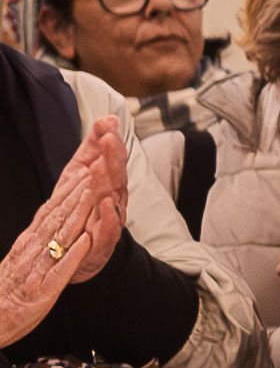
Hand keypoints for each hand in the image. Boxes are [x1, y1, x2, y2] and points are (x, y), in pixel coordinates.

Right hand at [0, 161, 114, 348]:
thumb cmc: (14, 290)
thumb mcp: (26, 258)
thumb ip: (39, 240)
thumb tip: (52, 219)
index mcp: (30, 242)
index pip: (52, 212)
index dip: (69, 192)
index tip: (85, 172)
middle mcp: (33, 249)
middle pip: (57, 217)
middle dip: (76, 194)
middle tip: (94, 171)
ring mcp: (38, 266)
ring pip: (59, 236)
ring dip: (76, 214)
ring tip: (93, 194)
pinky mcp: (44, 288)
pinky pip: (60, 268)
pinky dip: (73, 253)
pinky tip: (86, 240)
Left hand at [66, 115, 126, 274]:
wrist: (75, 249)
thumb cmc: (83, 208)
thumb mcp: (83, 171)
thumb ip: (94, 145)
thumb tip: (109, 118)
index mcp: (111, 183)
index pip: (114, 160)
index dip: (112, 145)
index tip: (108, 128)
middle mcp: (114, 200)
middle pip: (116, 177)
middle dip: (114, 158)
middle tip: (109, 140)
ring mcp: (109, 221)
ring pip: (112, 199)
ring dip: (108, 182)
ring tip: (102, 165)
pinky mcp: (102, 242)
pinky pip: (108, 229)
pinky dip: (109, 217)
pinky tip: (106, 204)